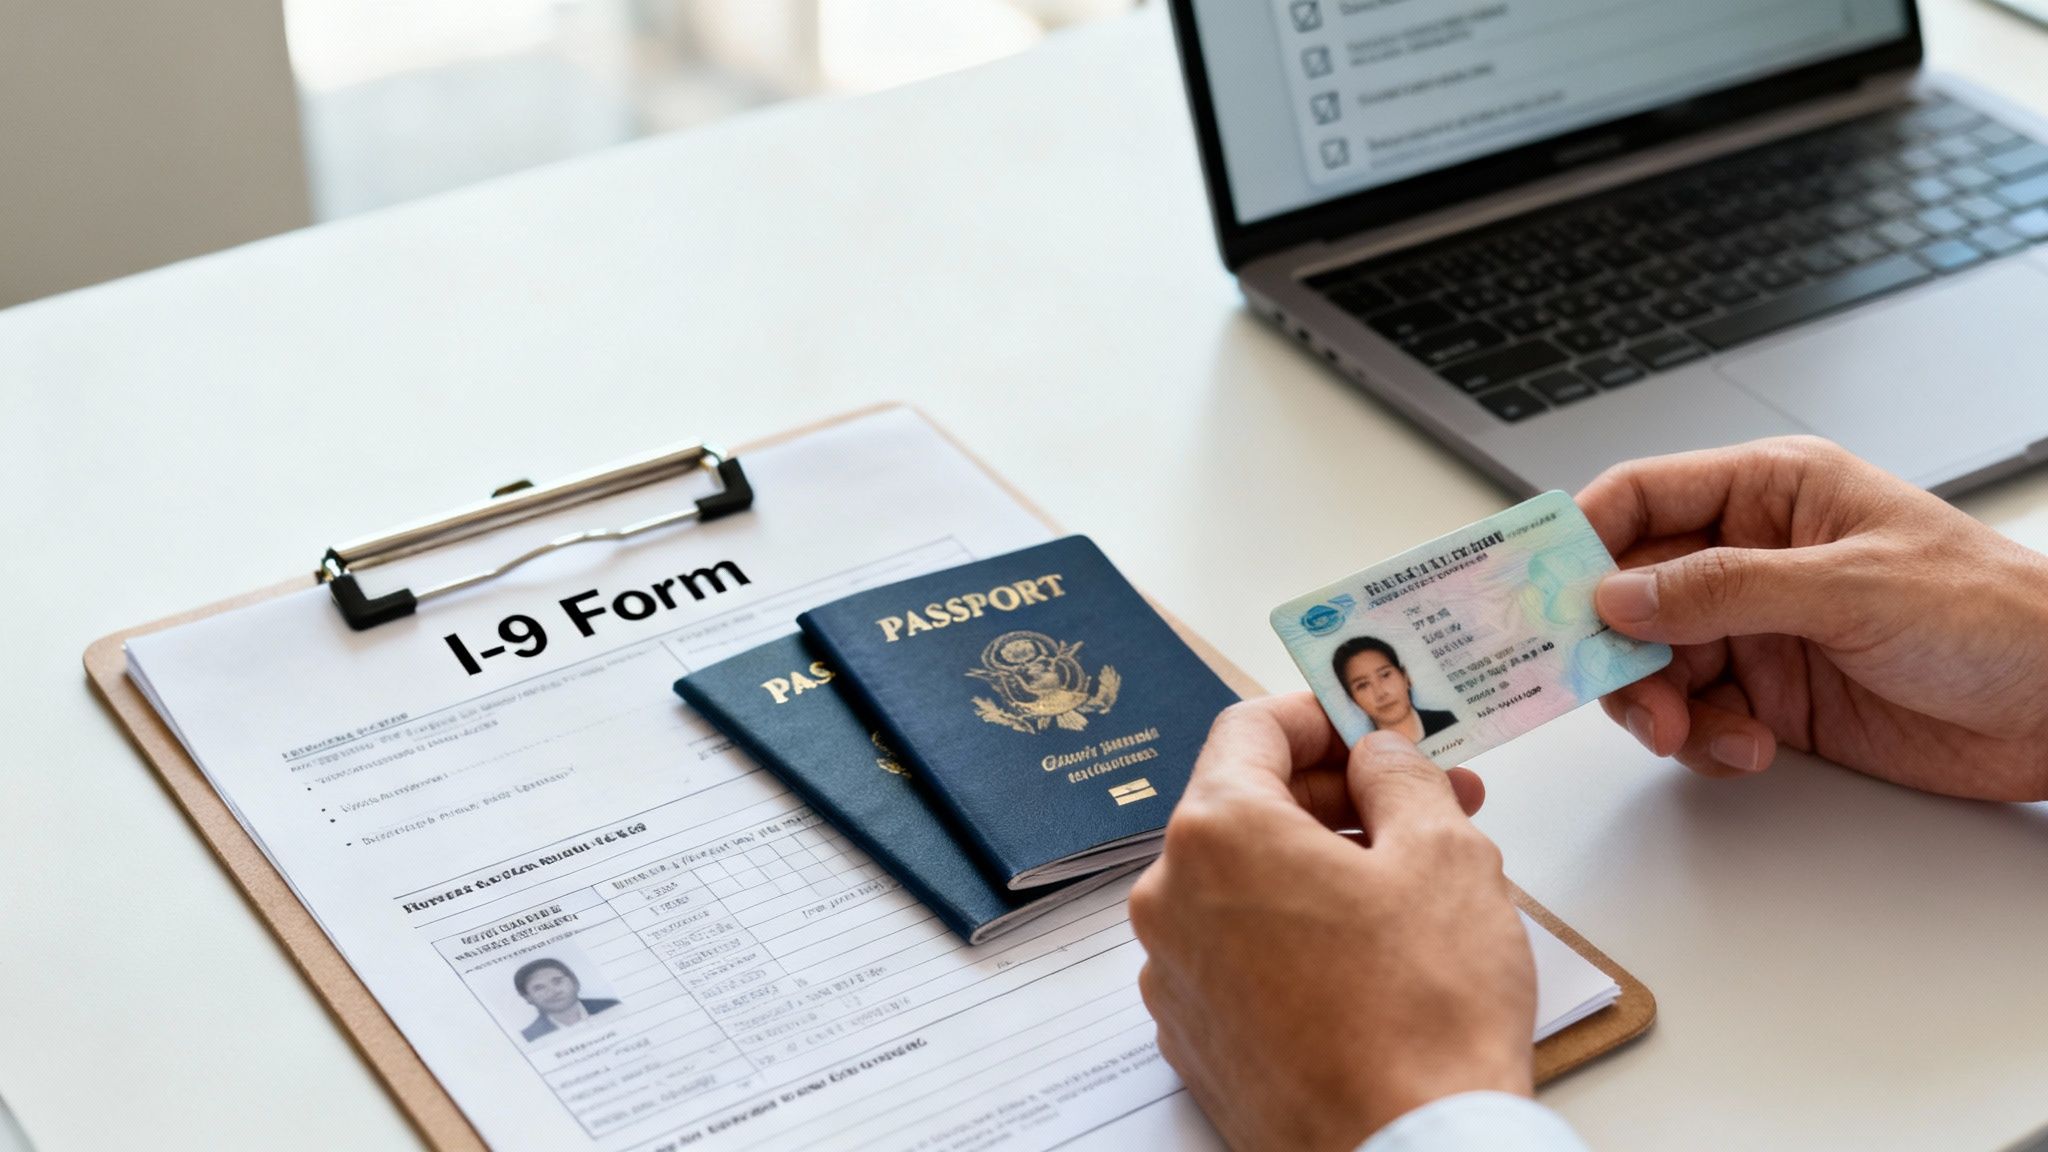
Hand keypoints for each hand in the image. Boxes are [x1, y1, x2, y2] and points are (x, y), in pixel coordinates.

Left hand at [1130, 695, 1532, 1150]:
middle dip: (1338, 794)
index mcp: (1217, 833)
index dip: (1322, 715)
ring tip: (1410, 879)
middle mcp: (1170, 898)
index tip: (1373, 726)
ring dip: (1319, 862)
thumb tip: (1377, 752)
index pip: (1252, 728)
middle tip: (1425, 800)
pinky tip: (1366, 950)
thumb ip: (1401, 775)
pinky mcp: (1193, 1036)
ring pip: (1243, 882)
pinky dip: (1292, 929)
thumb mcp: (1445, 854)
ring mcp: (1173, 974)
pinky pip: (1236, 951)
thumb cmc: (1425, 1014)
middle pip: (1245, 804)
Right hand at [1578, 436, 2047, 800]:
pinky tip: (1750, 750)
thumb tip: (1619, 593)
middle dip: (1617, 647)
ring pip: (1654, 663)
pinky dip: (1705, 741)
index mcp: (1771, 494)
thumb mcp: (1850, 588)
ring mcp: (1761, 629)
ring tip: (1695, 735)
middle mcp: (1753, 556)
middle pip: (1631, 592)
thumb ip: (1723, 589)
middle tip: (1629, 694)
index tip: (1539, 590)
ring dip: (1660, 705)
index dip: (1582, 537)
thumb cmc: (1993, 615)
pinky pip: (1698, 716)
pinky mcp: (1775, 697)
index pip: (1641, 497)